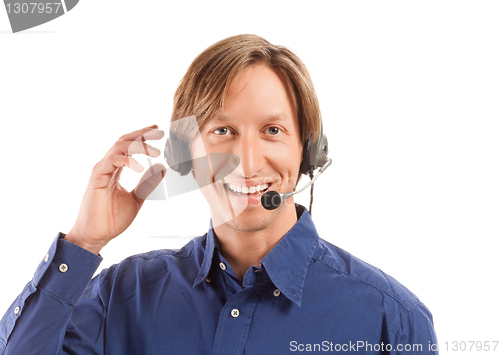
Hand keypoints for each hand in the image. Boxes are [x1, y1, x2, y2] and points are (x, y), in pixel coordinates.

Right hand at [65, 125, 165, 253]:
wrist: (96, 236)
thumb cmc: (111, 219)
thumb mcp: (137, 199)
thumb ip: (147, 183)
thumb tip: (162, 168)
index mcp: (116, 169)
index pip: (129, 146)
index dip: (142, 136)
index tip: (158, 131)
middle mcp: (107, 166)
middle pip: (124, 141)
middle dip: (142, 134)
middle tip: (160, 132)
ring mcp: (101, 170)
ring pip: (119, 147)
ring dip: (138, 146)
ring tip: (156, 152)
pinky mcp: (97, 178)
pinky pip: (112, 161)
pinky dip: (128, 161)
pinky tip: (141, 168)